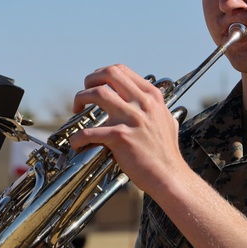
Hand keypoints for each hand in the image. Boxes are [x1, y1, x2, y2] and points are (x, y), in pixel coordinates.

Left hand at [67, 64, 186, 194]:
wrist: (169, 176)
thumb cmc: (166, 153)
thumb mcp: (166, 120)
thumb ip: (155, 108)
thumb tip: (146, 101)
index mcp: (152, 96)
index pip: (122, 70)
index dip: (102, 74)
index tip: (94, 85)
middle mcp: (143, 103)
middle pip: (109, 74)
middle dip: (90, 80)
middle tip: (83, 95)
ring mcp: (132, 118)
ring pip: (97, 93)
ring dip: (81, 98)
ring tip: (77, 110)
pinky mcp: (121, 137)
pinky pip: (90, 131)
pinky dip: (78, 137)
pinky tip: (77, 143)